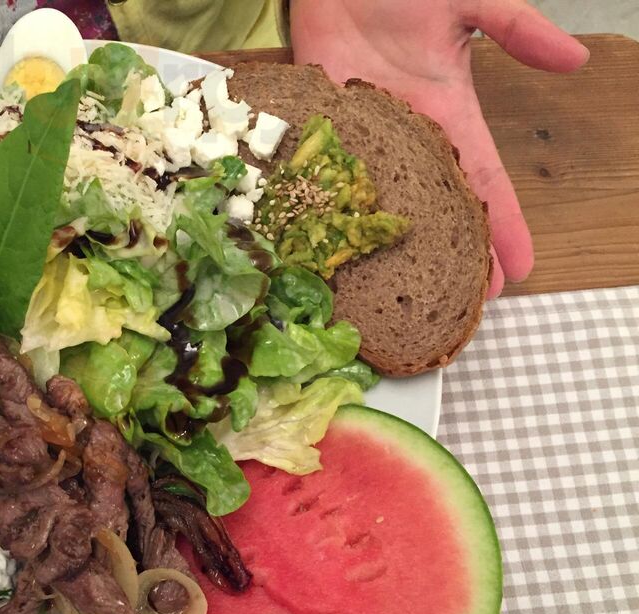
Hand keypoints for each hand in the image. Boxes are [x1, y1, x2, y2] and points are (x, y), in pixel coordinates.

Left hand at [290, 0, 588, 296]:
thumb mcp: (471, 2)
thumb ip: (515, 28)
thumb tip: (576, 56)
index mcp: (445, 111)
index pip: (480, 178)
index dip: (500, 224)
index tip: (515, 270)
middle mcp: (403, 135)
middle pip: (430, 206)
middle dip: (448, 255)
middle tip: (460, 305)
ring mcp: (358, 136)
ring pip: (376, 202)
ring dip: (388, 249)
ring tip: (394, 296)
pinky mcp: (315, 127)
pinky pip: (321, 173)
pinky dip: (325, 208)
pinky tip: (328, 248)